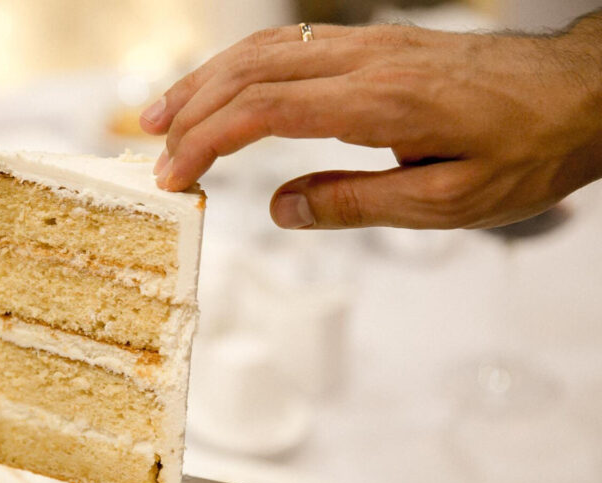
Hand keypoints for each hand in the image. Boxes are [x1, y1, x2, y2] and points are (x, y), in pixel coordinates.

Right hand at [140, 16, 601, 229]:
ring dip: (208, 80)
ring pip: (265, 48)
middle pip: (250, 69)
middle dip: (190, 108)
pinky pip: (292, 45)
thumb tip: (283, 210)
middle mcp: (366, 61)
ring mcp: (370, 44)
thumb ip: (357, 204)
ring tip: (167, 115)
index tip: (176, 176)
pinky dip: (243, 67)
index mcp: (380, 102)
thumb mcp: (448, 202)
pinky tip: (226, 90)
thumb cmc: (527, 148)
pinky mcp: (376, 44)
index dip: (208, 141)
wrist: (583, 93)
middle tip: (151, 148)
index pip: (266, 111)